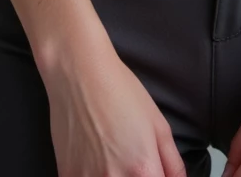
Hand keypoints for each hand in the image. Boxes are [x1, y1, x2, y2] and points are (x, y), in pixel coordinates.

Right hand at [42, 37, 184, 176]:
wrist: (79, 73)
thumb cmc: (119, 91)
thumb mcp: (159, 125)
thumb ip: (173, 164)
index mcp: (142, 170)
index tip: (153, 171)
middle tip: (132, 159)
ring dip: (114, 176)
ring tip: (110, 155)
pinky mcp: (66, 175)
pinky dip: (92, 175)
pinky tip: (94, 157)